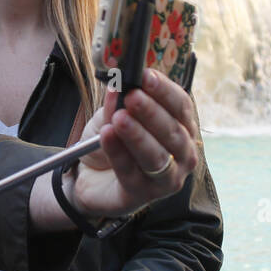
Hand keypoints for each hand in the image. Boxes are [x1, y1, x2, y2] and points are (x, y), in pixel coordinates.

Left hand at [71, 69, 198, 219]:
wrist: (89, 177)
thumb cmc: (111, 143)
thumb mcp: (110, 117)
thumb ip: (116, 106)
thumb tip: (118, 88)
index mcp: (180, 128)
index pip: (181, 106)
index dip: (165, 90)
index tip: (146, 75)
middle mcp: (181, 154)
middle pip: (173, 131)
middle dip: (152, 112)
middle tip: (133, 96)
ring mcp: (166, 178)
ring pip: (156, 155)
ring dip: (138, 135)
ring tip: (120, 119)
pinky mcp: (143, 195)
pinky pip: (130, 172)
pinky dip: (118, 153)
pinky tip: (106, 136)